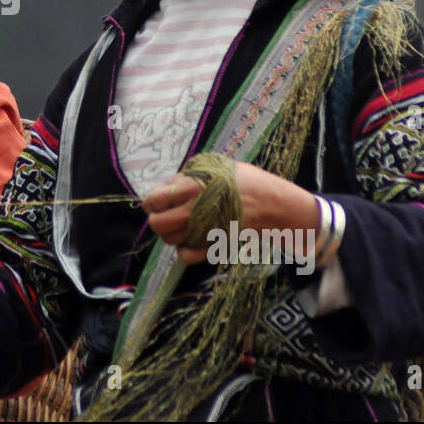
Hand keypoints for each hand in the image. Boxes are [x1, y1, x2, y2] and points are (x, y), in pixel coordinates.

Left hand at [141, 161, 318, 264]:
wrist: (271, 203)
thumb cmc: (242, 180)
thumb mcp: (213, 167)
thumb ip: (185, 177)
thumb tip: (164, 187)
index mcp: (192, 187)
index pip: (154, 200)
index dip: (151, 202)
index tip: (157, 201)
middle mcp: (195, 210)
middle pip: (157, 224)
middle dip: (158, 219)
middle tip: (167, 214)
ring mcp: (204, 231)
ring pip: (170, 240)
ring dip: (172, 233)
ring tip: (183, 224)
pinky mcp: (214, 246)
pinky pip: (186, 256)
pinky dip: (185, 250)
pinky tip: (191, 239)